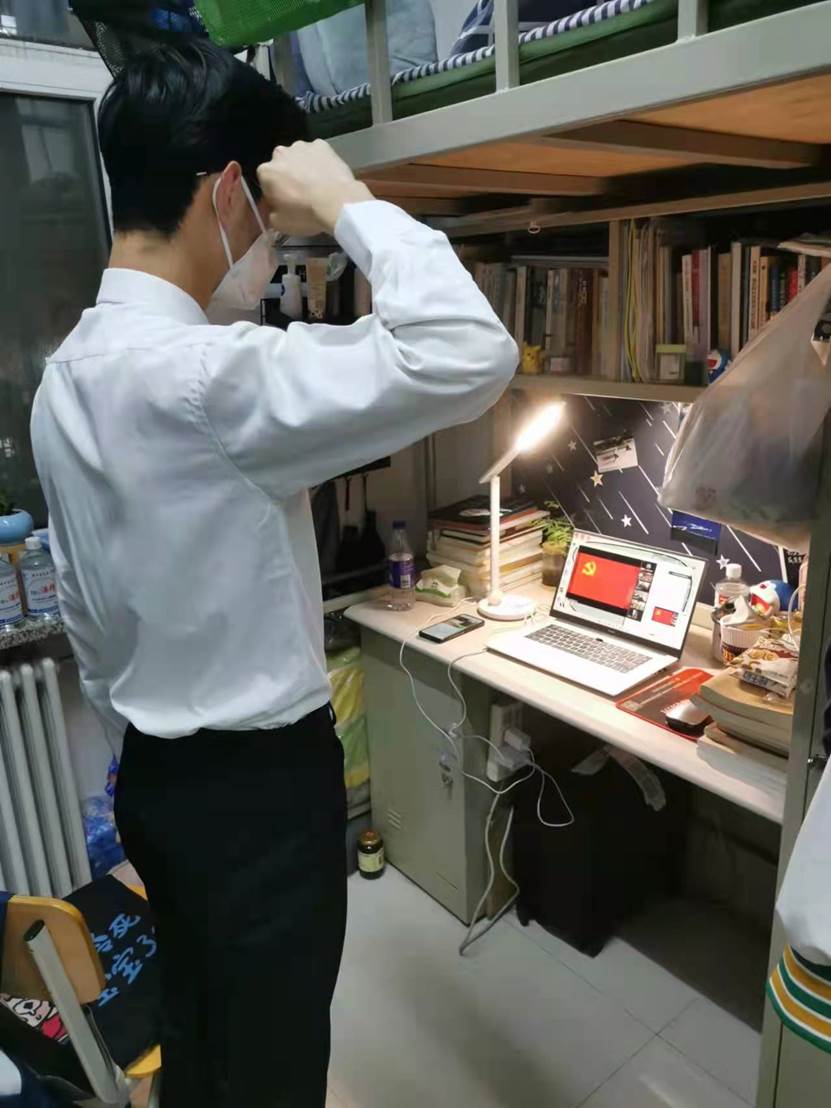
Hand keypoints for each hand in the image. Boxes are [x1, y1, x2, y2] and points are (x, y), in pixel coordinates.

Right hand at [257, 139, 372, 235]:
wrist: (338, 203)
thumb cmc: (306, 214)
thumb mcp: (280, 224)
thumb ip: (271, 213)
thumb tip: (274, 210)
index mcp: (266, 172)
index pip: (265, 182)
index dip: (274, 194)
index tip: (284, 204)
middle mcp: (280, 153)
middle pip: (281, 166)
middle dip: (287, 178)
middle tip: (301, 195)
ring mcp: (302, 147)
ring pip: (298, 158)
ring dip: (303, 168)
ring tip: (316, 186)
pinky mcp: (322, 145)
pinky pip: (317, 154)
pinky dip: (319, 162)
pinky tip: (327, 176)